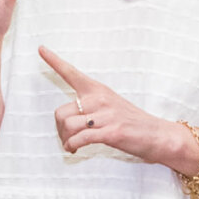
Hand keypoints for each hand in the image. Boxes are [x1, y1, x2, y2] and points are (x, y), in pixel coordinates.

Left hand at [40, 47, 183, 167]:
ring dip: (65, 140)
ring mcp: (106, 115)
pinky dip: (73, 146)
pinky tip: (75, 150)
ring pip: (67, 126)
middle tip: (68, 138)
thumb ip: (89, 108)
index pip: (72, 73)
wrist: (158, 135)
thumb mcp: (110, 107)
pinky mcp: (111, 132)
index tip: (41, 48)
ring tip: (72, 145)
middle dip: (60, 129)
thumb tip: (66, 122)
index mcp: (98, 90)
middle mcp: (100, 99)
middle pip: (60, 112)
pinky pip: (80, 138)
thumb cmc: (131, 123)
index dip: (54, 61)